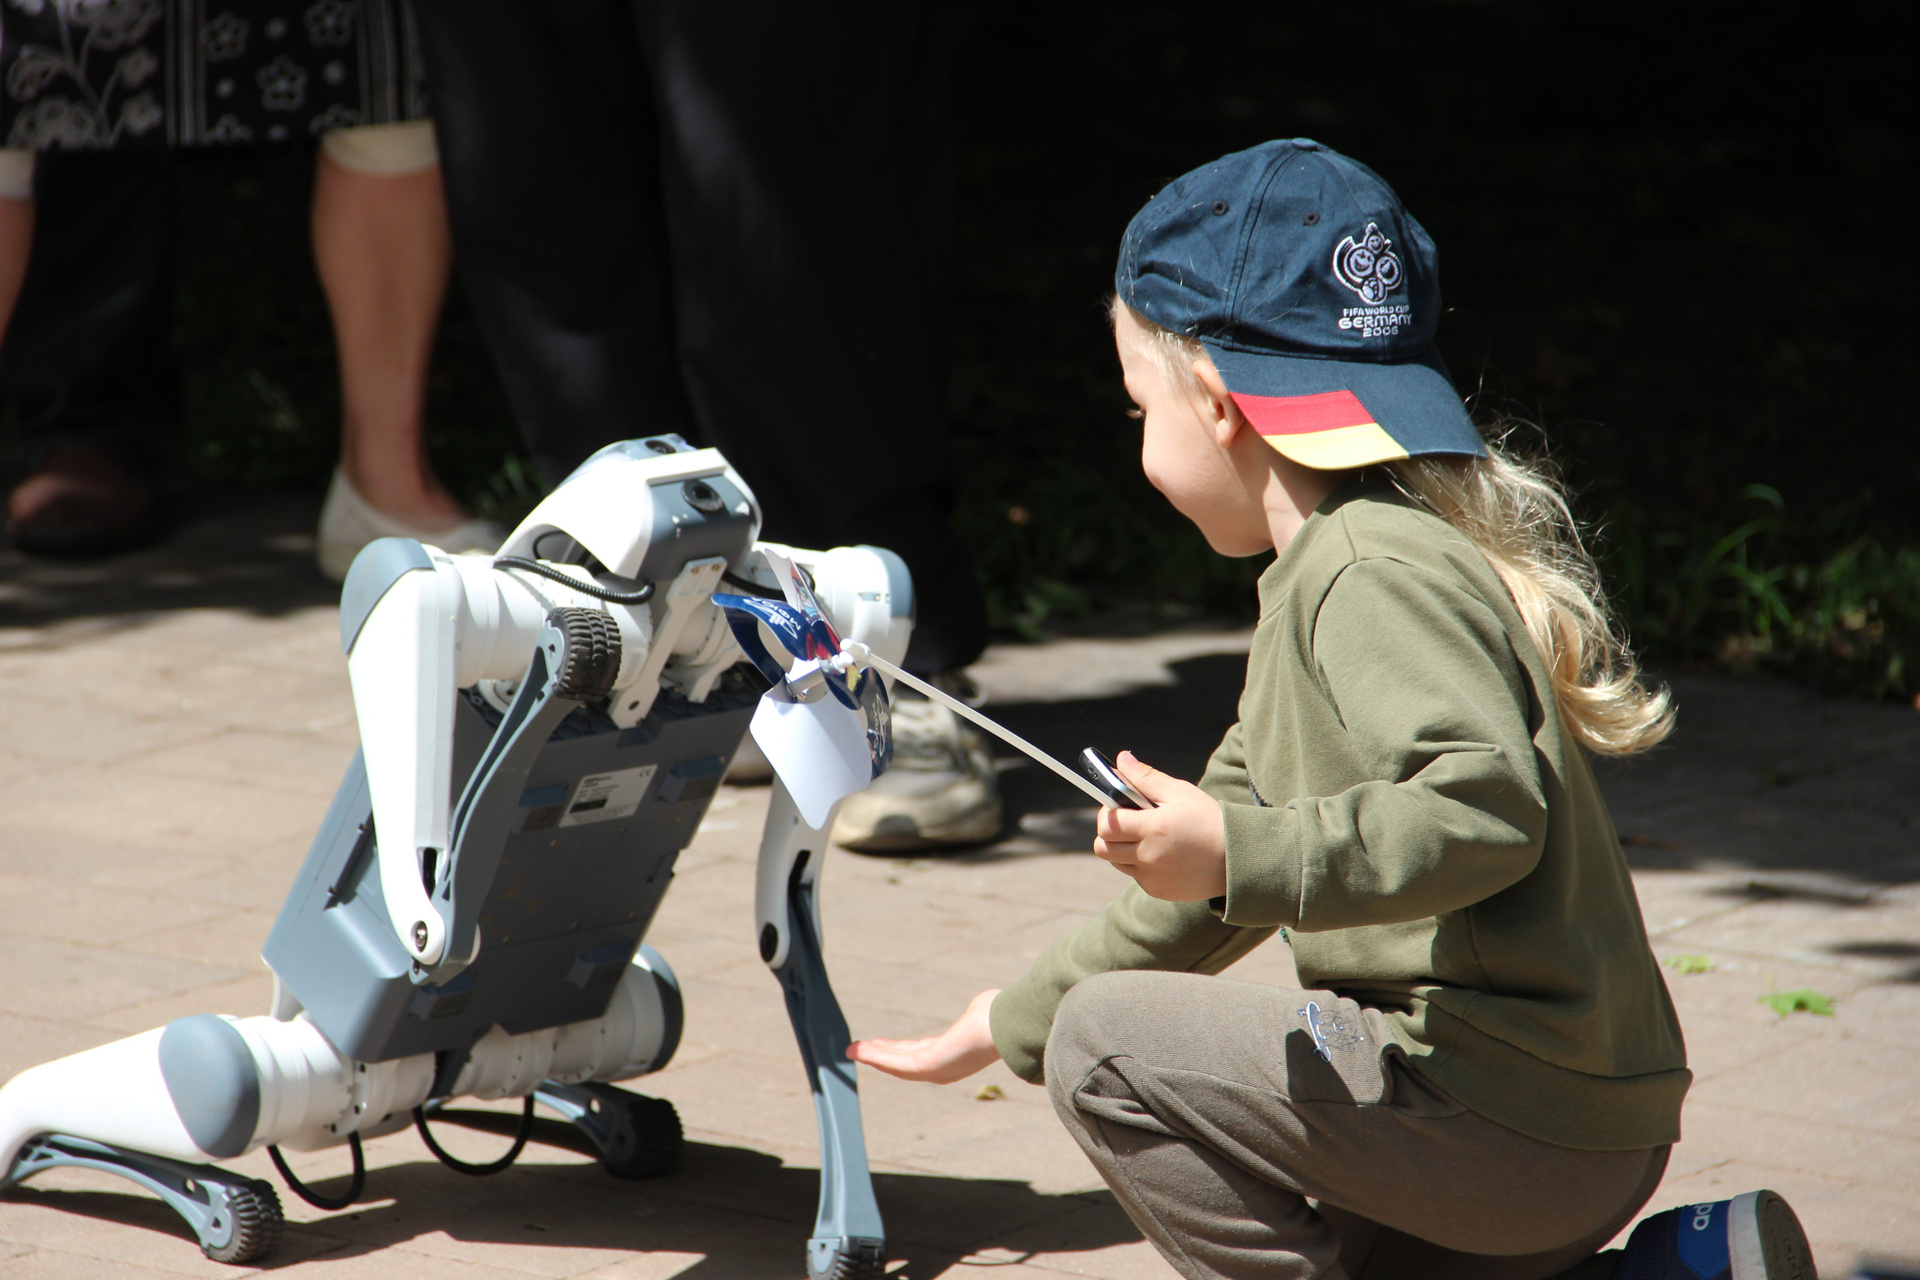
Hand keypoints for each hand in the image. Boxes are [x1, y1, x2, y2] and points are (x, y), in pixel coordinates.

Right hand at [847, 988, 1001, 1083]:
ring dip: (873, 1057)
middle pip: (905, 1062)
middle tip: (860, 1049)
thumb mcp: (983, 1013)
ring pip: (896, 1065)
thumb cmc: (998, 1017)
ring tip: (852, 1050)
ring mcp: (936, 1070)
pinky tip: (859, 1050)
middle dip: (881, 1055)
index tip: (881, 1044)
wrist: (1002, 1026)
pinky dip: (875, 1057)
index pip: (921, 1053)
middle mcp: (944, 1067)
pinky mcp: (927, 1067)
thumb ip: (979, 1012)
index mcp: (954, 1054)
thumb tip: (988, 1003)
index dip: (899, 1049)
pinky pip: (894, 1064)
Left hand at [1093, 751, 1227, 901]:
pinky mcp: (1158, 891)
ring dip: (1122, 848)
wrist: (1237, 859)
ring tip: (1146, 835)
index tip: (1117, 803)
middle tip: (1128, 820)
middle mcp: (1149, 857)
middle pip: (1102, 847)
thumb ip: (1145, 777)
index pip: (1107, 824)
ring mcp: (1152, 878)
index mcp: (1153, 829)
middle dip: (1109, 831)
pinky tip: (1161, 853)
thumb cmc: (1208, 820)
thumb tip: (1120, 759)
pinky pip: (1135, 875)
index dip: (1106, 811)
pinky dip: (1140, 863)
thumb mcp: (1180, 792)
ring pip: (1116, 862)